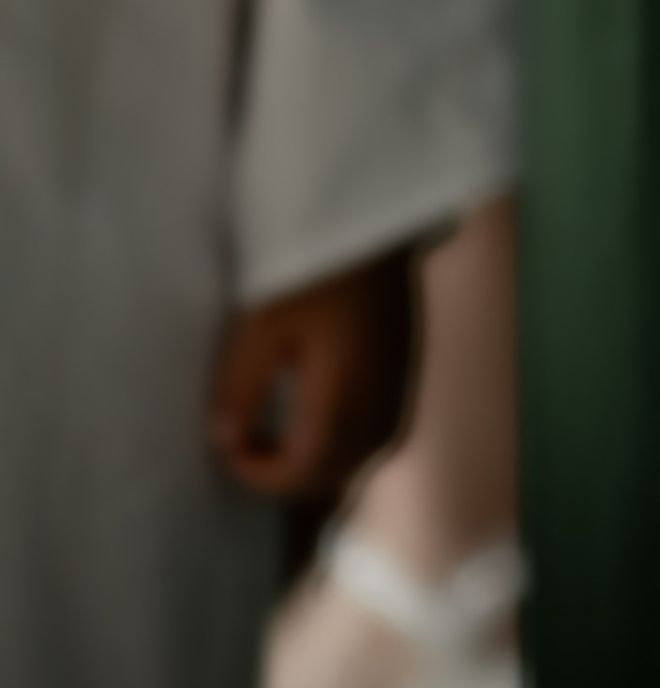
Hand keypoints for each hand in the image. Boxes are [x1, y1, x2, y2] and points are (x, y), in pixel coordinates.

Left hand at [207, 249, 416, 502]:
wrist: (380, 212)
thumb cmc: (316, 263)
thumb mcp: (263, 321)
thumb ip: (241, 387)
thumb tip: (223, 442)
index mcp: (344, 400)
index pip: (299, 473)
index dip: (255, 473)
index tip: (228, 444)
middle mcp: (380, 406)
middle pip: (330, 475)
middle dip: (283, 473)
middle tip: (244, 441)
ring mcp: (400, 389)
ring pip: (356, 458)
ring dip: (315, 459)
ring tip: (275, 432)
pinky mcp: (408, 370)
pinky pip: (377, 432)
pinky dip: (342, 438)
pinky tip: (319, 410)